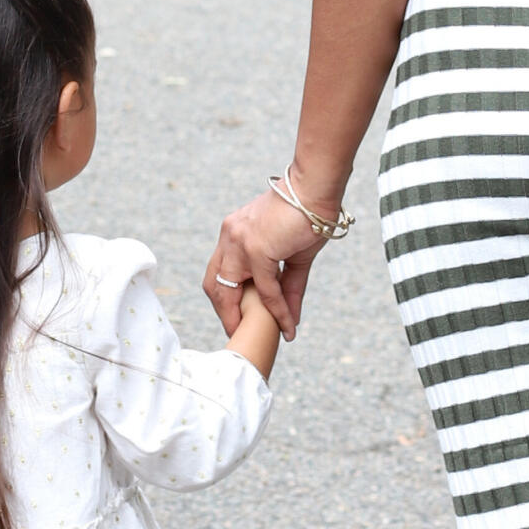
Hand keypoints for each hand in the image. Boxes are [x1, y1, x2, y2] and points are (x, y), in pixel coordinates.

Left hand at [207, 182, 331, 341]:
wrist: (315, 189)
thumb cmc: (307, 217)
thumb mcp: (293, 256)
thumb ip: (288, 286)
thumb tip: (292, 318)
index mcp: (233, 234)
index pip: (218, 272)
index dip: (224, 298)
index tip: (236, 318)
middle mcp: (229, 237)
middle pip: (213, 284)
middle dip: (223, 312)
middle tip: (238, 333)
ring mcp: (239, 243)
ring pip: (229, 291)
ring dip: (238, 318)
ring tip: (253, 338)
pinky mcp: (256, 250)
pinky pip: (266, 290)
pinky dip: (278, 311)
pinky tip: (288, 326)